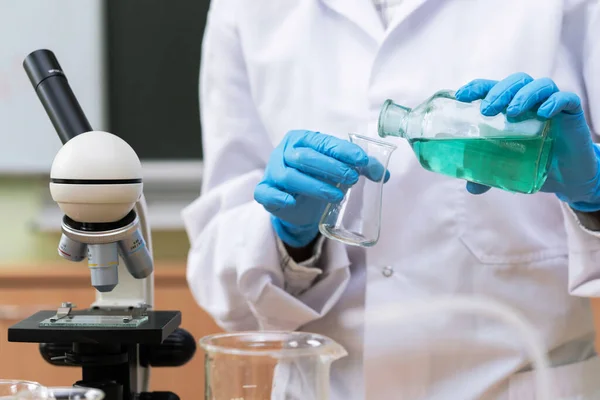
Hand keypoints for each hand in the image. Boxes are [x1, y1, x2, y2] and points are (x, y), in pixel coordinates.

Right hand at [255, 130, 388, 247]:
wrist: (297, 205)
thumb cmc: (318, 178)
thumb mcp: (339, 170)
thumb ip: (361, 168)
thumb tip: (383, 174)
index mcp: (302, 139)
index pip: (322, 142)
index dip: (342, 150)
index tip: (362, 160)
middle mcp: (284, 152)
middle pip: (305, 157)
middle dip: (331, 167)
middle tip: (353, 179)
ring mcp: (272, 172)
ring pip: (289, 176)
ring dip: (314, 185)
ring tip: (337, 196)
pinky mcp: (265, 192)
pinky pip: (266, 193)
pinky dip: (278, 197)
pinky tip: (292, 202)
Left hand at [455, 72, 599, 210]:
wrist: (566, 176)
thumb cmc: (532, 161)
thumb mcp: (506, 169)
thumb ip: (487, 176)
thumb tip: (470, 188)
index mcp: (510, 105)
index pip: (493, 86)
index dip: (477, 87)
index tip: (461, 96)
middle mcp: (531, 100)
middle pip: (516, 81)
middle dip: (499, 91)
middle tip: (487, 110)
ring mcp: (552, 104)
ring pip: (540, 85)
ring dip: (523, 95)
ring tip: (511, 113)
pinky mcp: (572, 113)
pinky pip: (567, 99)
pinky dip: (554, 102)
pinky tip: (543, 114)